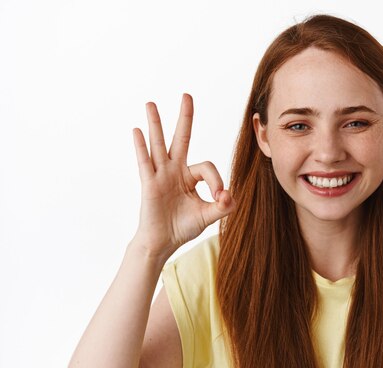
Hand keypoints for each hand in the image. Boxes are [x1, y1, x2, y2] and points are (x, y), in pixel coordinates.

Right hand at [131, 93, 234, 257]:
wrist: (162, 242)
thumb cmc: (183, 227)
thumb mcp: (209, 216)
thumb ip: (223, 206)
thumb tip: (230, 195)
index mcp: (189, 176)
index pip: (206, 167)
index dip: (216, 180)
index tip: (220, 197)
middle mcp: (174, 170)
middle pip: (181, 138)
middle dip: (185, 118)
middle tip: (187, 95)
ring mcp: (160, 175)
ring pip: (159, 144)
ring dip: (156, 124)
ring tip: (151, 103)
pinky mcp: (149, 184)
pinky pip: (145, 162)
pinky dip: (141, 146)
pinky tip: (137, 131)